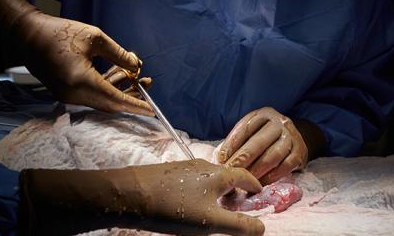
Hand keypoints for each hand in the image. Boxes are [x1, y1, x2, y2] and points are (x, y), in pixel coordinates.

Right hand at [0, 0, 152, 115]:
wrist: (29, 36)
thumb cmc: (60, 32)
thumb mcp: (95, 38)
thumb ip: (119, 55)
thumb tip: (137, 66)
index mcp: (81, 80)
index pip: (114, 99)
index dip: (135, 104)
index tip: (151, 109)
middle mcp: (73, 94)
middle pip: (109, 103)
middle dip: (131, 95)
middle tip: (148, 83)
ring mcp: (67, 96)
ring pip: (101, 100)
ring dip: (119, 90)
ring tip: (137, 76)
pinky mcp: (65, 93)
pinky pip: (91, 96)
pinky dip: (106, 88)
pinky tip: (118, 74)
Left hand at [19, 159, 264, 235]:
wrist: (131, 194)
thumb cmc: (174, 208)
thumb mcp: (211, 223)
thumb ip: (239, 226)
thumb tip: (262, 228)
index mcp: (219, 175)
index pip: (245, 177)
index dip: (255, 187)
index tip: (259, 196)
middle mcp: (205, 166)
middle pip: (227, 177)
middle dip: (234, 192)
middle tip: (236, 208)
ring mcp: (186, 167)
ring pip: (209, 178)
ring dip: (217, 192)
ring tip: (213, 209)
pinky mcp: (171, 172)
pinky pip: (194, 180)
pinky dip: (201, 191)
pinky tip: (190, 205)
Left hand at [217, 107, 312, 184]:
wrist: (294, 138)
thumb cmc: (265, 136)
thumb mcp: (252, 130)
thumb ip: (238, 141)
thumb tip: (220, 159)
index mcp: (264, 114)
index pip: (246, 128)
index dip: (232, 144)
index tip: (221, 159)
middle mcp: (280, 123)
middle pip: (259, 142)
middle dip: (242, 159)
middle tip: (231, 172)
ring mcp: (292, 137)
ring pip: (273, 155)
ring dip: (257, 170)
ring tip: (244, 180)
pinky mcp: (300, 153)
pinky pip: (285, 166)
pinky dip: (272, 176)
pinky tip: (261, 183)